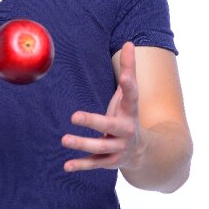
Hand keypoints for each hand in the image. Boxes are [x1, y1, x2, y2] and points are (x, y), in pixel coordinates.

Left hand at [61, 41, 145, 172]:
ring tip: (64, 139)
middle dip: (94, 122)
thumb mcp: (129, 96)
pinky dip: (81, 165)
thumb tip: (130, 42)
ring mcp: (119, 148)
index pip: (132, 96)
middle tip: (74, 116)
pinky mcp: (110, 163)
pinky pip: (94, 164)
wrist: (144, 152)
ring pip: (100, 148)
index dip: (129, 86)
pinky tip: (66, 166)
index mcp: (131, 111)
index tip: (125, 77)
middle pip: (110, 126)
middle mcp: (126, 131)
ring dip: (82, 144)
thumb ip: (129, 70)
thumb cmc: (129, 116)